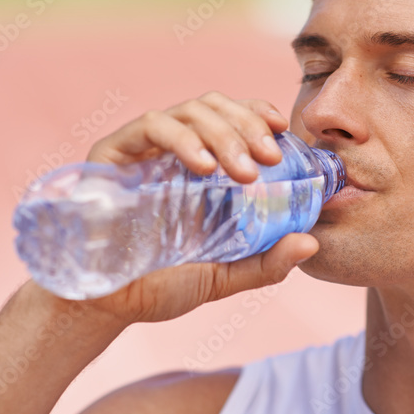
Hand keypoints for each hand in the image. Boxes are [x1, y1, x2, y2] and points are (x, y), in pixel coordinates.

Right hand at [78, 91, 319, 322]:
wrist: (102, 306)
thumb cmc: (157, 286)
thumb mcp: (222, 276)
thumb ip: (267, 263)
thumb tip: (312, 243)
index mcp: (199, 168)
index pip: (231, 117)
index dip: (256, 112)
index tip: (282, 128)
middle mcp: (172, 151)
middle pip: (214, 106)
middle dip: (247, 125)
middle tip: (268, 158)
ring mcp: (143, 149)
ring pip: (189, 110)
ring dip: (223, 133)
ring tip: (243, 172)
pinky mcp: (113, 153)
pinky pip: (152, 125)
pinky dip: (183, 139)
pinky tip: (204, 167)